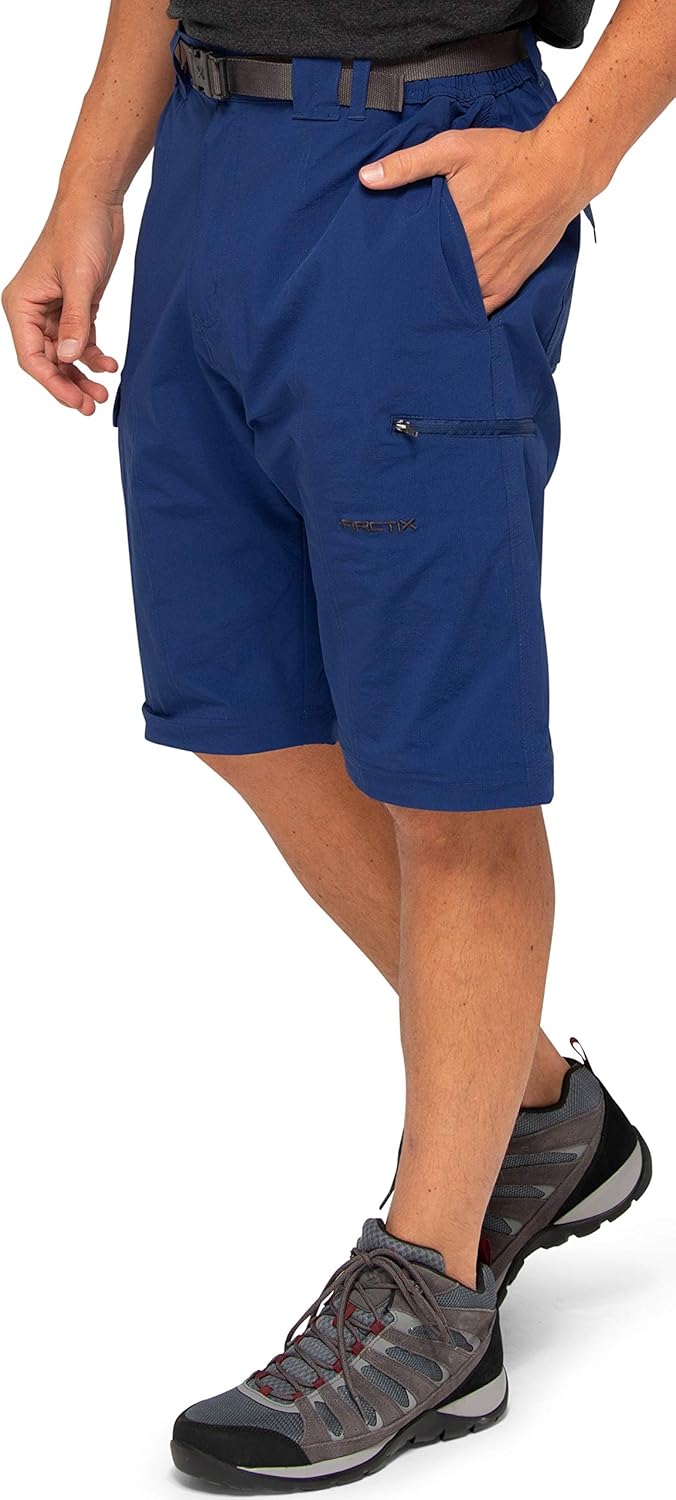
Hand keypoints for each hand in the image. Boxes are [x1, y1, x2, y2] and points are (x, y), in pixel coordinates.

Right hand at [2, 192, 122, 414]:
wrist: (97, 203)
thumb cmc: (80, 230)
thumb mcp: (79, 279)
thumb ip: (74, 321)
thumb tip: (69, 358)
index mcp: (21, 304)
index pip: (31, 357)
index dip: (53, 383)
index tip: (77, 400)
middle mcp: (33, 310)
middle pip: (47, 361)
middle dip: (69, 384)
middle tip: (92, 405)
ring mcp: (54, 310)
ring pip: (65, 355)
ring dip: (82, 374)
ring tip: (104, 392)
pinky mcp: (74, 306)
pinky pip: (80, 341)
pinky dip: (93, 355)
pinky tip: (110, 364)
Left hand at [359, 122, 581, 314]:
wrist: (559, 170)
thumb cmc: (506, 157)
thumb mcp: (452, 148)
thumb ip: (407, 164)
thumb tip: (366, 178)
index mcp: (450, 231)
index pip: (411, 261)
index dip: (395, 268)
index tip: (382, 271)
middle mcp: (470, 260)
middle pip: (431, 284)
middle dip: (414, 286)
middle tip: (396, 288)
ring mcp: (491, 276)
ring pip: (455, 301)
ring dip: (439, 301)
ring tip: (420, 303)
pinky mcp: (510, 283)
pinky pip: (483, 310)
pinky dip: (467, 312)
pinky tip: (452, 312)